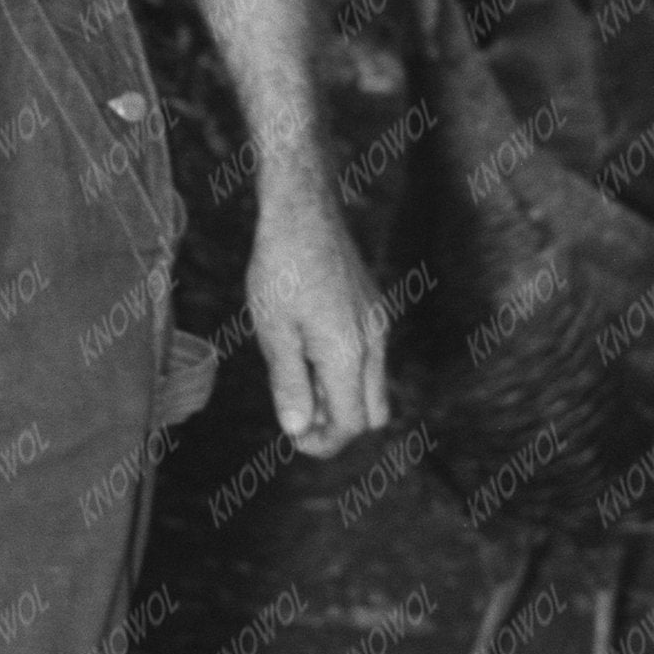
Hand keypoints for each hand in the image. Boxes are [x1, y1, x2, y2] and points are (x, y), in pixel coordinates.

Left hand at [245, 171, 389, 458]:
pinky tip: (309, 345)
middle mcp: (374, 343)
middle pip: (373, 414)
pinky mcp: (375, 307)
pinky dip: (346, 370)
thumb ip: (290, 384)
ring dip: (341, 396)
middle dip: (339, 424)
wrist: (302, 210)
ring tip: (297, 374)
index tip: (293, 437)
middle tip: (297, 412)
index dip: (324, 442)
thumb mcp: (274, 332)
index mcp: (349, 355)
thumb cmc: (280, 269)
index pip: (352, 425)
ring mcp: (379, 323)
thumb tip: (297, 429)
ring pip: (374, 386)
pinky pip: (370, 357)